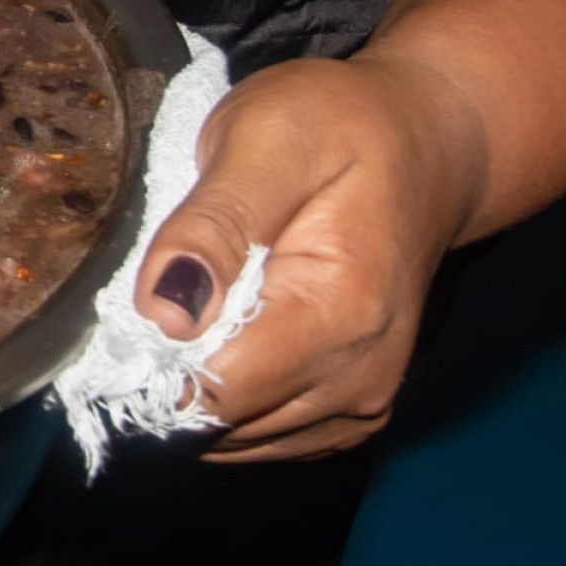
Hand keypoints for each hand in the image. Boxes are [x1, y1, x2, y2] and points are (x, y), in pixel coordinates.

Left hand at [133, 54, 487, 461]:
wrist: (429, 144)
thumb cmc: (343, 128)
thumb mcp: (266, 140)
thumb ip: (212, 226)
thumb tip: (163, 313)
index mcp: (342, 315)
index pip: (214, 392)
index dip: (153, 359)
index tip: (137, 300)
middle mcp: (360, 379)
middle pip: (217, 422)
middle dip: (167, 370)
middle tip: (168, 284)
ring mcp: (360, 404)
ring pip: (230, 437)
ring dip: (194, 383)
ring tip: (202, 300)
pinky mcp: (349, 411)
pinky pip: (256, 434)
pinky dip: (224, 395)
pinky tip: (224, 332)